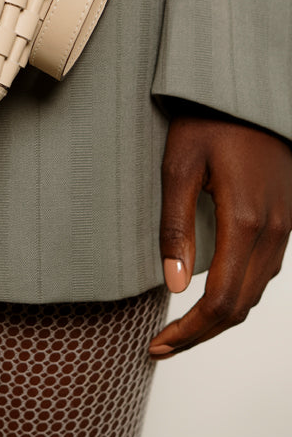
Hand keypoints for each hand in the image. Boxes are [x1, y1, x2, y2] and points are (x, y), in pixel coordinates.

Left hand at [149, 110, 291, 357]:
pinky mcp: (284, 219)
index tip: (157, 344)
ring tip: (180, 325)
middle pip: (241, 306)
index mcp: (246, 222)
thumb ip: (175, 225)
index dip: (190, 332)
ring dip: (220, 316)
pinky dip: (238, 292)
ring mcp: (284, 227)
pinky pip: (264, 270)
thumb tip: (175, 284)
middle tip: (161, 344)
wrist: (248, 92)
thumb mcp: (178, 165)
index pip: (221, 302)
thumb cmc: (209, 120)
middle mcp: (273, 232)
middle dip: (201, 333)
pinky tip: (210, 291)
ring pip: (256, 291)